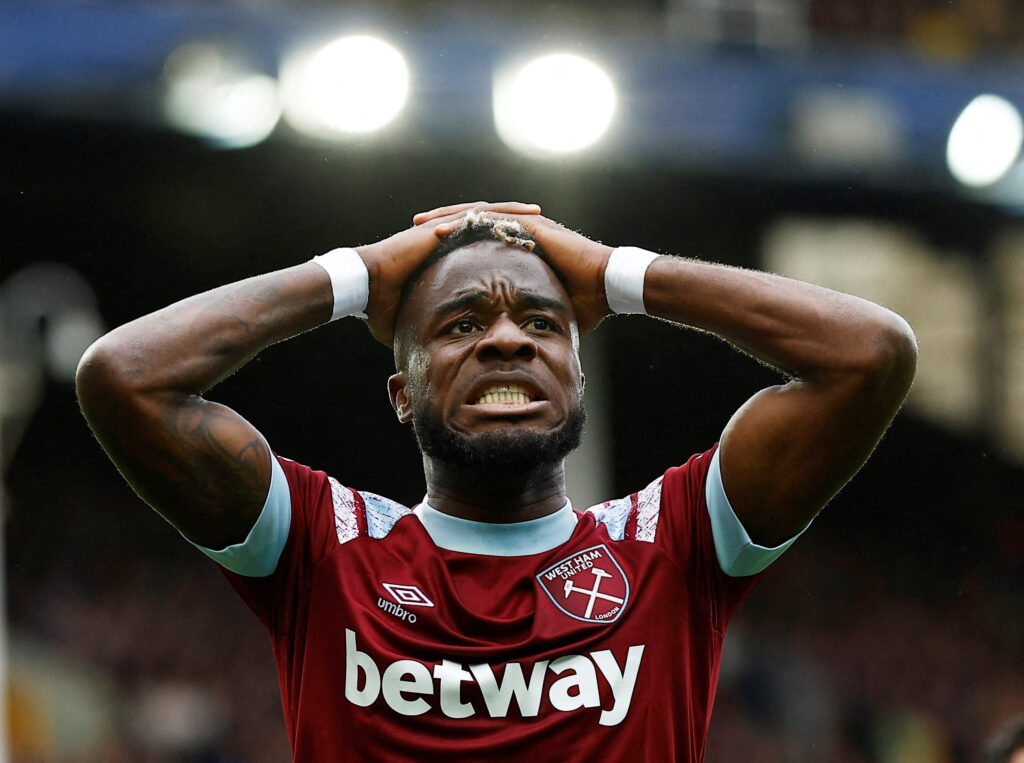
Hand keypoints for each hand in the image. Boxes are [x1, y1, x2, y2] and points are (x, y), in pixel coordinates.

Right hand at [357, 202, 541, 344]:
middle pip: (490, 225)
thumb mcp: (416, 319)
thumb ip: (430, 330)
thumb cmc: (383, 305)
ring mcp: (442, 230)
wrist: (365, 289)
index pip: (483, 246)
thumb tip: (435, 354)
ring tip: (538, 213)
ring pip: (485, 215)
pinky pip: (471, 218)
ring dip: (512, 213)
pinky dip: (494, 216)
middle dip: (517, 223)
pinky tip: (514, 215)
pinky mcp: (438, 229)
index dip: (507, 245)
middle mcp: (446, 239)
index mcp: (445, 257)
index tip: (532, 249)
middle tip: (546, 224)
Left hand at [435, 213, 613, 333]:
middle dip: (443, 224)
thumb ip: (532, 319)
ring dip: (449, 218)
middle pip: (473, 222)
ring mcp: (527, 226)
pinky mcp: (533, 226)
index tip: (428, 249)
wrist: (608, 287)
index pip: (480, 239)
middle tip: (415, 227)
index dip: (454, 242)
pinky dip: (470, 221)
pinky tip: (447, 226)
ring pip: (479, 215)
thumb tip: (521, 346)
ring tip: (423, 223)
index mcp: (521, 248)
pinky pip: (495, 219)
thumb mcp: (548, 310)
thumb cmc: (586, 302)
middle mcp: (522, 232)